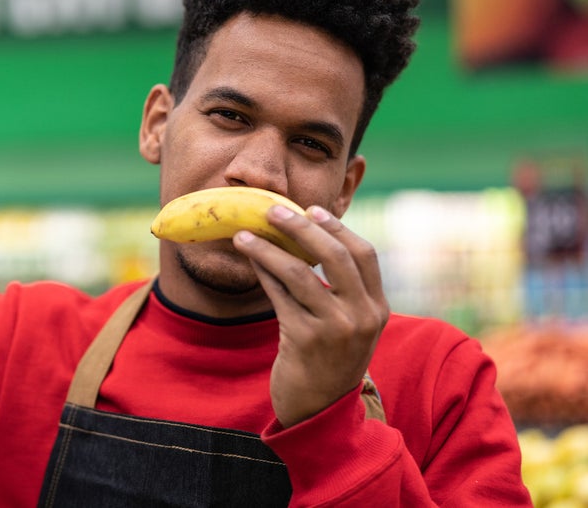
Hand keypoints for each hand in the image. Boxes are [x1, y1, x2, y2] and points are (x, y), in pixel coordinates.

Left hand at [233, 205, 387, 427]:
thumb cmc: (328, 360)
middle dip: (302, 227)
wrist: (320, 412)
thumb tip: (305, 237)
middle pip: (335, 256)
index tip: (312, 209)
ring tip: (245, 234)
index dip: (337, 228)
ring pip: (300, 273)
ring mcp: (335, 329)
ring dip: (269, 249)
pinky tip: (249, 262)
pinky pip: (279, 296)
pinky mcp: (304, 340)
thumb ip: (341, 290)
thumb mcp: (347, 325)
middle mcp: (362, 317)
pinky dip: (263, 274)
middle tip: (273, 211)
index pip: (364, 254)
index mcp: (377, 308)